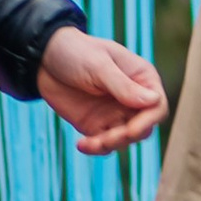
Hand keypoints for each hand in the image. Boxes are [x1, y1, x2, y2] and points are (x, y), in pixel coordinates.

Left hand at [38, 24, 167, 155]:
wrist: (43, 59)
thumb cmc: (75, 52)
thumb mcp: (98, 65)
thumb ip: (123, 85)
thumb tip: (153, 101)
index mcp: (141, 78)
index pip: (157, 106)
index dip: (149, 121)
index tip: (131, 130)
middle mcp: (132, 99)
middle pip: (144, 128)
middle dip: (127, 137)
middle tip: (104, 139)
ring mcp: (115, 114)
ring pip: (125, 140)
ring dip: (110, 145)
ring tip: (88, 143)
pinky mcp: (96, 125)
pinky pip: (104, 144)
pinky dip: (95, 148)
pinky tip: (81, 144)